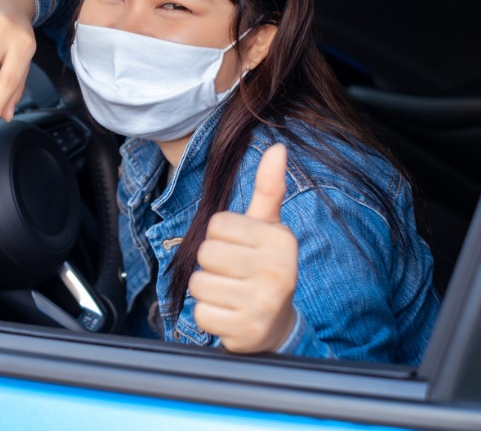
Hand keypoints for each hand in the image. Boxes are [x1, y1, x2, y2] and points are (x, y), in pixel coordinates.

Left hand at [188, 143, 297, 352]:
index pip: (218, 224)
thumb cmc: (264, 265)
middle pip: (206, 252)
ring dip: (207, 290)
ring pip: (199, 283)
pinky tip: (229, 314)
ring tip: (230, 294)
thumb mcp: (267, 227)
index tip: (240, 247)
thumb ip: (268, 188)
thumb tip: (277, 147)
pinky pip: (200, 314)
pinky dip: (208, 316)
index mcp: (282, 240)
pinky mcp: (246, 332)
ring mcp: (263, 305)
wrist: (276, 325)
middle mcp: (278, 272)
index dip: (220, 235)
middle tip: (233, 273)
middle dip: (211, 263)